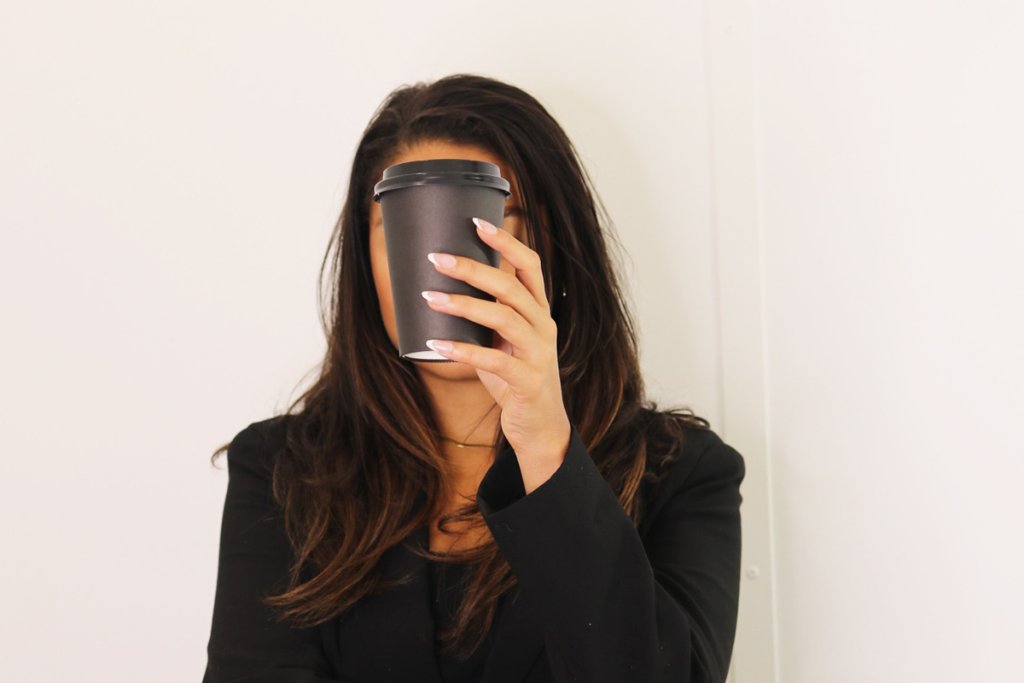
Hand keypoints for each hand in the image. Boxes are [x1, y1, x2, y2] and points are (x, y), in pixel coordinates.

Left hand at [421, 217, 570, 488]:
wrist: (540, 427)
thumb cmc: (516, 378)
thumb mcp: (504, 341)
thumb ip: (486, 316)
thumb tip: (441, 288)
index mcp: (539, 311)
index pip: (529, 266)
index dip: (506, 242)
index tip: (477, 222)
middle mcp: (543, 326)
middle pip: (510, 287)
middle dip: (472, 269)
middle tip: (437, 258)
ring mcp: (538, 354)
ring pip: (503, 318)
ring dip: (463, 305)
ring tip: (430, 297)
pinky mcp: (527, 381)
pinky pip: (493, 361)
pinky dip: (463, 350)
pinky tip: (437, 344)